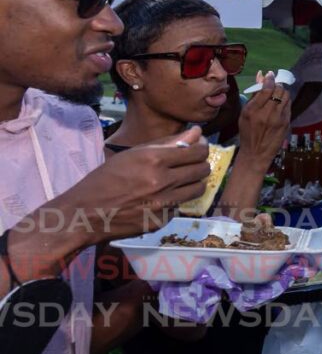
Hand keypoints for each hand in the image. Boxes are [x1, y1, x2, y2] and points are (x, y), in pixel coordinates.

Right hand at [59, 127, 210, 243]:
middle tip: (192, 163)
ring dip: (194, 182)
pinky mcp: (163, 220)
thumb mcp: (132, 155)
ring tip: (182, 179)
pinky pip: (181, 205)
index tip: (200, 146)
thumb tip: (196, 132)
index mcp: (153, 159)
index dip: (202, 147)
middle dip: (201, 164)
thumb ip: (167, 143)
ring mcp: (164, 203)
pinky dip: (177, 200)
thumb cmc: (105, 179)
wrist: (86, 213)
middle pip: (202, 169)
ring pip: (198, 189)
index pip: (197, 151)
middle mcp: (162, 181)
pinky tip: (162, 197)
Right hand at [238, 70, 290, 164]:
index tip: (270, 75)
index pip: (266, 89)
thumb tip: (262, 75)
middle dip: (277, 85)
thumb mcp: (245, 113)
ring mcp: (279, 119)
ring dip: (282, 92)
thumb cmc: (248, 132)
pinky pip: (289, 106)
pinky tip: (280, 105)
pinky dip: (285, 102)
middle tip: (274, 86)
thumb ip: (255, 94)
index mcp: (253, 110)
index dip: (270, 79)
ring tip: (277, 95)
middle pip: (279, 90)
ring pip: (286, 96)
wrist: (256, 153)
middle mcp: (267, 114)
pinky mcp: (287, 123)